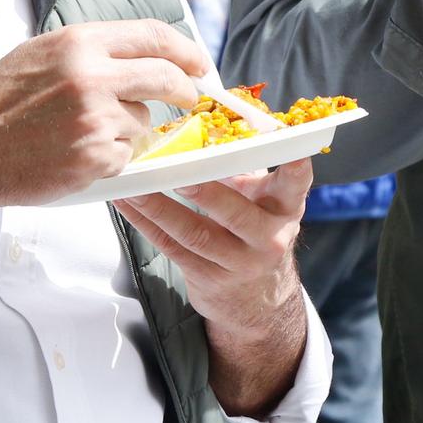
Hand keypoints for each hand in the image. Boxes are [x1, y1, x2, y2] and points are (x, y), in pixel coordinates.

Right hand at [0, 20, 208, 210]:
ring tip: (81, 131)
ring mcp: (96, 118)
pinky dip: (109, 156)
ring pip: (141, 121)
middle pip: (165, 77)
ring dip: (126, 128)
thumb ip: (90, 51)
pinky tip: (75, 153)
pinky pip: (125, 154)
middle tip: (189, 97)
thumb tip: (139, 57)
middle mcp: (92, 76)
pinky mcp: (95, 157)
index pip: (153, 36)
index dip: (185, 50)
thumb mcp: (40, 54)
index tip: (198, 63)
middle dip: (184, 89)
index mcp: (79, 43)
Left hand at [114, 159, 312, 343]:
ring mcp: (238, 262)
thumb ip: (246, 168)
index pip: (294, 185)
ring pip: (196, 234)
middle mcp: (268, 238)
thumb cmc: (255, 229)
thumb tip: (208, 125)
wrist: (256, 297)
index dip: (294, 168)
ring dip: (160, 207)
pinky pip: (172, 248)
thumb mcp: (264, 200)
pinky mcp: (208, 277)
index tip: (291, 151)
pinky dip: (147, 224)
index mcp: (284, 208)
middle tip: (179, 173)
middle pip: (235, 214)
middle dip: (206, 193)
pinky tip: (128, 205)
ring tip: (136, 186)